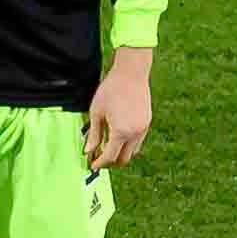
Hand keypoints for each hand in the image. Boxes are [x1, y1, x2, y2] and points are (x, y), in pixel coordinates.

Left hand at [85, 48, 153, 169]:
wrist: (131, 73)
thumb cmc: (111, 90)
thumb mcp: (96, 113)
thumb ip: (93, 134)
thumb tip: (88, 151)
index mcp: (121, 132)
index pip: (110, 157)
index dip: (99, 163)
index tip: (91, 165)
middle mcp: (135, 133)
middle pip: (123, 159)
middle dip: (110, 162)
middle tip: (98, 158)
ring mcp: (144, 128)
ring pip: (133, 151)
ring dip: (120, 153)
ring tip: (106, 147)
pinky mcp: (147, 122)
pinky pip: (138, 141)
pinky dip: (128, 144)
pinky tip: (117, 137)